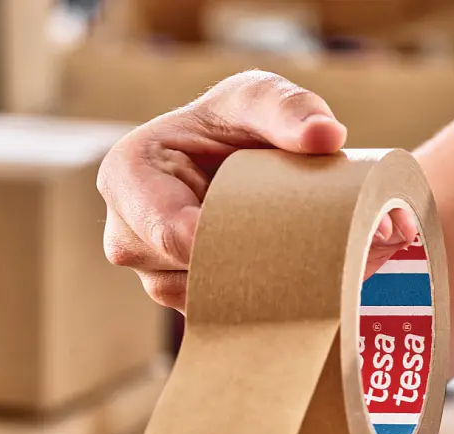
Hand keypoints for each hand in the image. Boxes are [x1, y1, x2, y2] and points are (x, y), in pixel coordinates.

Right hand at [98, 71, 420, 310]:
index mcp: (127, 175)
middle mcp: (126, 232)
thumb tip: (326, 136)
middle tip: (297, 254)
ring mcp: (149, 272)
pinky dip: (248, 302)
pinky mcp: (177, 298)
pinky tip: (284, 282)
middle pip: (181, 274)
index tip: (271, 240)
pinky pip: (210, 315)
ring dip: (246, 287)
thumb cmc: (237, 121)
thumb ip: (290, 108)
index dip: (220, 245)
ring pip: (197, 302)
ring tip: (294, 261)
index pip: (169, 232)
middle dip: (238, 265)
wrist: (239, 158)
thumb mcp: (259, 98)